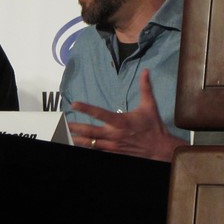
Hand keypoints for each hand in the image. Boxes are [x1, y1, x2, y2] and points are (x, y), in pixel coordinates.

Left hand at [67, 69, 186, 161]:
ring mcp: (113, 145)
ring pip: (91, 143)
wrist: (159, 149)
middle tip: (63, 125)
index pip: (100, 113)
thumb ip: (145, 87)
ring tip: (66, 135)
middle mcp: (114, 134)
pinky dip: (89, 148)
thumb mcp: (150, 105)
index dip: (86, 108)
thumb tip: (145, 71)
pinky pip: (98, 151)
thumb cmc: (154, 126)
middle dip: (76, 128)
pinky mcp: (115, 152)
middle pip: (90, 131)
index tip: (74, 103)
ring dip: (78, 139)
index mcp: (121, 122)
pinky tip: (80, 144)